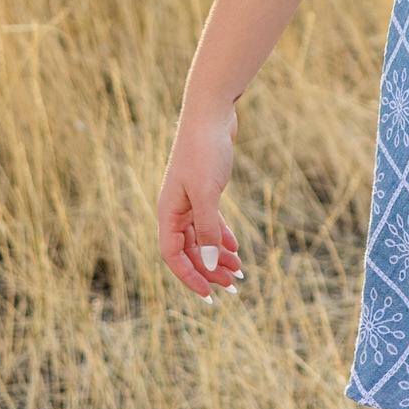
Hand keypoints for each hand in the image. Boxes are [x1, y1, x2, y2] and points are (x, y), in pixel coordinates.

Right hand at [157, 104, 244, 298]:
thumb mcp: (207, 193)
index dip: (189, 277)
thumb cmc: (205, 150)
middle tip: (233, 287)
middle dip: (209, 270)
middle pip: (189, 251)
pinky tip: (236, 248)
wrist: (212, 113)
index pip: (173, 256)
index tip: (209, 294)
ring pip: (202, 238)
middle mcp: (175, 209)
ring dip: (219, 256)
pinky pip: (211, 222)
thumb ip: (208, 229)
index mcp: (168, 212)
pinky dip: (222, 236)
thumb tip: (210, 265)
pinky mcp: (205, 190)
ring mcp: (190, 200)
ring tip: (240, 272)